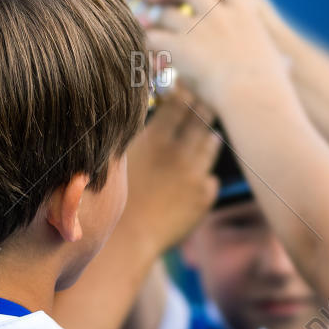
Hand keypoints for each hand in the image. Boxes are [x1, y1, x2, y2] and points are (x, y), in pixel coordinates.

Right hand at [122, 91, 221, 251]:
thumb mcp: (124, 158)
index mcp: (157, 140)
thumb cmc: (118, 197)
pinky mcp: (205, 196)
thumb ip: (144, 135)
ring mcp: (196, 174)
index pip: (181, 102)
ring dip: (207, 137)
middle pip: (202, 118)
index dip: (185, 93)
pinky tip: (195, 177)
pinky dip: (204, 174)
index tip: (187, 91)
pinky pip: (210, 177)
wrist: (129, 237)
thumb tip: (160, 114)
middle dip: (203, 110)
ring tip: (205, 136)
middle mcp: (180, 153)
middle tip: (202, 107)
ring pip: (210, 144)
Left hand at [143, 0, 289, 110]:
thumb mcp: (278, 62)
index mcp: (245, 14)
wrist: (256, 97)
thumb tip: (287, 65)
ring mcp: (198, 28)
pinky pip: (153, 38)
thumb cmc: (272, 88)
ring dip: (153, 19)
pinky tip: (141, 50)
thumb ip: (276, 58)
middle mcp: (220, 14)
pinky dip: (145, 43)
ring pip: (166, 13)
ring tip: (142, 22)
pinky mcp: (180, 46)